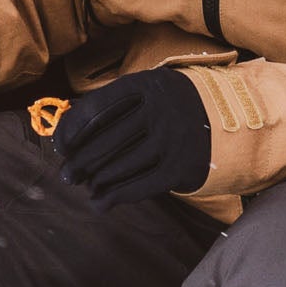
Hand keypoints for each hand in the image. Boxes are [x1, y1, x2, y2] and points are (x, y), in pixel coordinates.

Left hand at [53, 66, 211, 208]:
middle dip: (80, 160)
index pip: (97, 107)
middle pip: (106, 139)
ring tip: (84, 185)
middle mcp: (158, 110)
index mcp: (144, 84)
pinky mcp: (180, 168)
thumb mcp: (146, 89)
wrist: (225, 118)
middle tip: (67, 173)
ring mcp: (171, 139)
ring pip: (121, 165)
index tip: (60, 145)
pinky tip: (100, 202)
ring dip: (96, 180)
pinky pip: (140, 186)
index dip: (73, 129)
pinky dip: (116, 196)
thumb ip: (112, 102)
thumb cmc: (169, 104)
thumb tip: (68, 125)